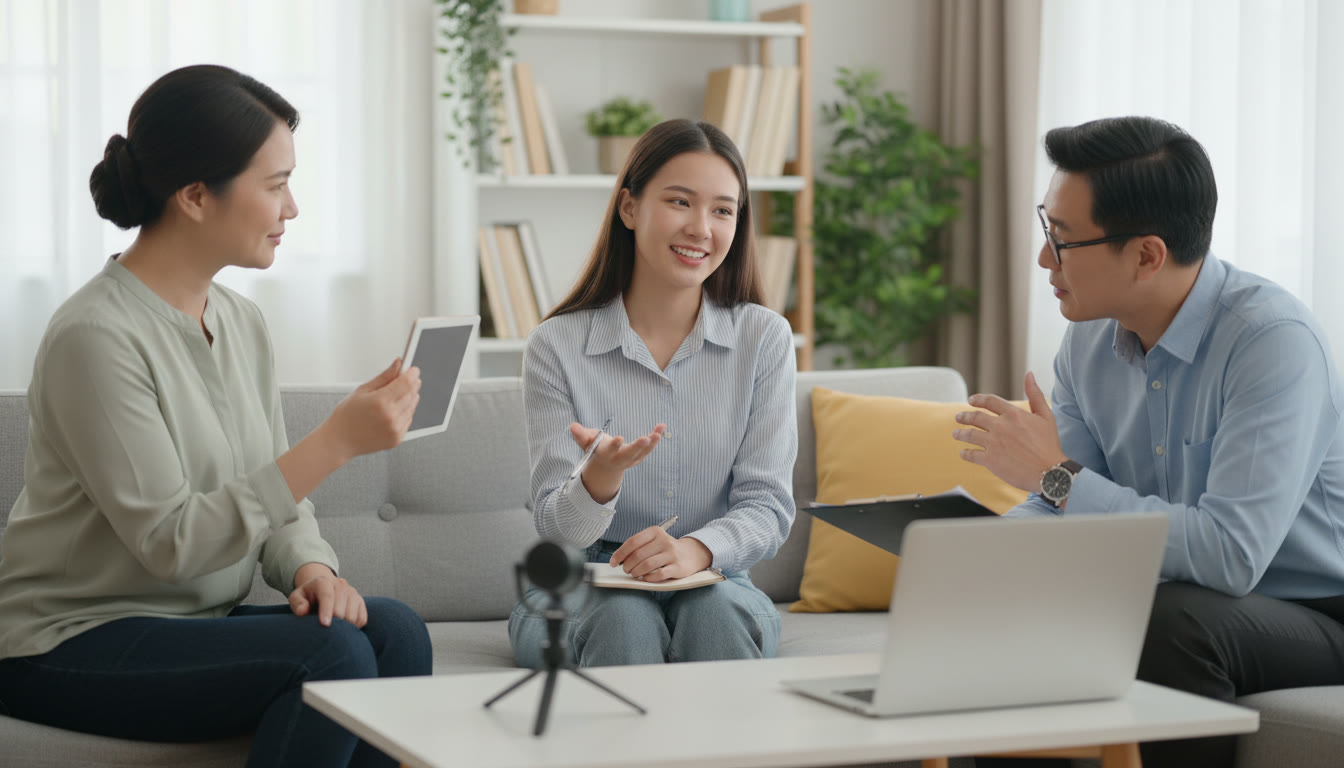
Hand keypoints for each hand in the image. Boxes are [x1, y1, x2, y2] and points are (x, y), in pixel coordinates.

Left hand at [289, 562, 367, 627]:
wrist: (322, 589)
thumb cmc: (307, 597)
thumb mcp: (296, 597)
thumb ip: (297, 603)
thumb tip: (303, 611)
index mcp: (323, 582)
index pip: (327, 596)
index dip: (326, 611)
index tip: (325, 624)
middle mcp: (341, 585)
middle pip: (341, 609)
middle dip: (333, 623)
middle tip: (324, 633)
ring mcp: (352, 593)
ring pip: (352, 615)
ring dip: (343, 627)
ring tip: (332, 630)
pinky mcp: (360, 602)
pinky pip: (361, 619)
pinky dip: (354, 627)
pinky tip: (343, 627)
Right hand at [324, 358, 420, 460]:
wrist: (340, 440)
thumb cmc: (347, 416)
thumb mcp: (362, 390)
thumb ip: (384, 376)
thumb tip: (397, 364)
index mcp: (380, 401)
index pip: (407, 383)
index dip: (412, 373)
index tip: (412, 369)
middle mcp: (390, 416)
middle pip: (412, 393)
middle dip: (411, 384)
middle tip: (402, 380)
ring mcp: (395, 429)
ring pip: (413, 406)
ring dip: (408, 398)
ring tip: (392, 398)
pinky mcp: (397, 438)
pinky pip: (409, 419)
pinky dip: (405, 412)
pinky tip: (391, 411)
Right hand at [572, 422, 665, 503]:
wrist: (606, 465)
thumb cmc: (596, 448)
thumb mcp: (587, 442)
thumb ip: (581, 435)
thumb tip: (572, 426)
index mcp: (606, 454)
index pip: (610, 451)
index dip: (615, 446)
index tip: (620, 438)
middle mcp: (619, 459)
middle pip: (629, 454)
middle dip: (637, 447)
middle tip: (646, 438)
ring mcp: (631, 459)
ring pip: (642, 452)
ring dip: (652, 443)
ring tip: (659, 431)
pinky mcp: (639, 456)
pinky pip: (649, 448)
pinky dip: (656, 437)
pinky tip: (662, 426)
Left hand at [610, 528, 712, 582]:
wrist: (691, 554)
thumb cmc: (665, 549)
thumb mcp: (653, 541)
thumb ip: (638, 547)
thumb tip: (617, 560)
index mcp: (655, 532)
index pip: (632, 542)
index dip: (620, 554)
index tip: (613, 562)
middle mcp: (664, 540)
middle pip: (638, 555)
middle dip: (627, 565)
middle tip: (626, 570)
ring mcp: (672, 554)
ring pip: (647, 565)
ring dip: (636, 572)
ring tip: (634, 574)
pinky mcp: (678, 567)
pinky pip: (659, 574)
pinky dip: (649, 578)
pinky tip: (646, 578)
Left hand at [953, 371, 1067, 492]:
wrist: (1050, 472)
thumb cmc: (1049, 444)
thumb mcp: (1046, 416)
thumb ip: (1035, 394)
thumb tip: (1029, 374)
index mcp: (1013, 414)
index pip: (989, 401)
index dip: (978, 399)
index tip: (970, 401)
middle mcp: (1000, 426)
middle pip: (975, 417)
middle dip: (964, 417)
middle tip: (958, 417)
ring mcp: (993, 443)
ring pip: (969, 435)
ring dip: (960, 434)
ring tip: (956, 434)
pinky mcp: (990, 460)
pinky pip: (971, 454)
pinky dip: (965, 453)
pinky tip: (963, 453)